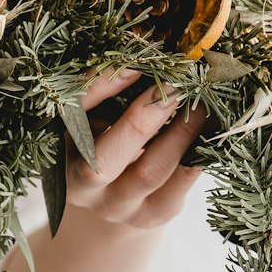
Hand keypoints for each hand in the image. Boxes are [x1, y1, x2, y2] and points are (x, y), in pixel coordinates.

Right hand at [67, 69, 206, 229]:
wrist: (115, 198)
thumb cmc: (106, 142)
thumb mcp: (96, 119)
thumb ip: (110, 94)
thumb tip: (153, 57)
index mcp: (59, 152)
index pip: (72, 117)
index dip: (101, 88)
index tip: (134, 64)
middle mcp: (83, 187)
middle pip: (104, 160)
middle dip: (142, 118)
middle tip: (176, 86)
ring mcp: (118, 207)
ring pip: (150, 171)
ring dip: (181, 131)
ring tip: (204, 103)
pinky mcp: (154, 214)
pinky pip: (179, 182)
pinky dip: (199, 150)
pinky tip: (213, 126)